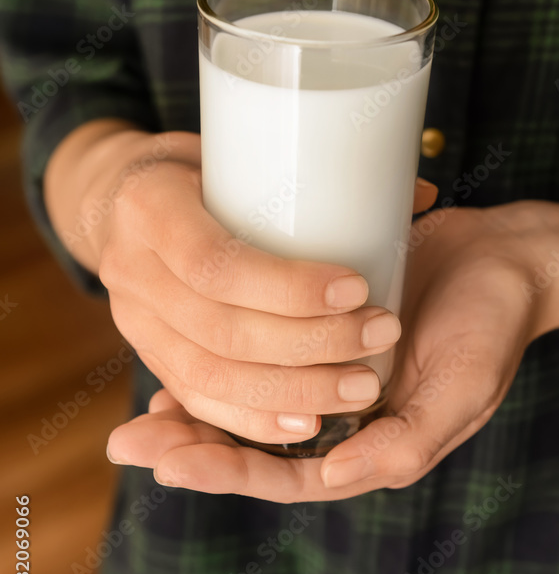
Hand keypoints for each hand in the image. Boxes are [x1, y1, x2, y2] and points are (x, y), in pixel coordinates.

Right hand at [82, 131, 439, 447]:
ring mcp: (134, 320)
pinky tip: (307, 426)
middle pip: (221, 329)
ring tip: (362, 387)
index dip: (287, 286)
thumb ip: (318, 177)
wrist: (118, 202)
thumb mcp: (236, 148)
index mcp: (149, 207)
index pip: (214, 262)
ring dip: (293, 391)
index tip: (357, 286)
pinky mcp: (148, 353)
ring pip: (210, 377)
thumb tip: (424, 196)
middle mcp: (131, 270)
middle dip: (310, 344)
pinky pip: (197, 399)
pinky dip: (254, 420)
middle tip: (381, 334)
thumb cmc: (196, 167)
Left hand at [107, 200, 558, 499]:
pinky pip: (264, 360)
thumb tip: (328, 480)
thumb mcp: (460, 392)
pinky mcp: (321, 337)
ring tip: (138, 413)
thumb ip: (401, 446)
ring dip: (197, 413)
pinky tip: (183, 356)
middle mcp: (344, 420)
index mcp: (373, 447)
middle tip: (128, 442)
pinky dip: (225, 365)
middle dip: (192, 448)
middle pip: (257, 450)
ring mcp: (330, 379)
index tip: (167, 459)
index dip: (228, 472)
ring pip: (253, 410)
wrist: (506, 261)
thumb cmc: (491, 327)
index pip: (288, 475)